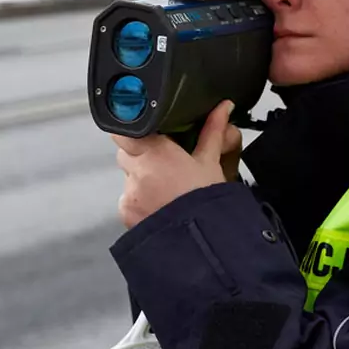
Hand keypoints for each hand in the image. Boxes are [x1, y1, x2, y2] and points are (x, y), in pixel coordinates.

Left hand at [112, 100, 242, 228]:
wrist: (202, 242)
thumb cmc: (207, 201)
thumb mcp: (210, 162)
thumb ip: (212, 131)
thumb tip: (223, 106)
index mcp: (154, 152)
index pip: (124, 130)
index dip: (131, 128)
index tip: (144, 132)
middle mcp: (136, 171)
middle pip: (126, 152)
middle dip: (140, 153)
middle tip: (164, 160)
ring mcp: (129, 193)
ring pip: (127, 176)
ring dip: (141, 177)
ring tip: (166, 188)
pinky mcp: (126, 213)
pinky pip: (127, 198)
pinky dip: (140, 199)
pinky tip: (161, 205)